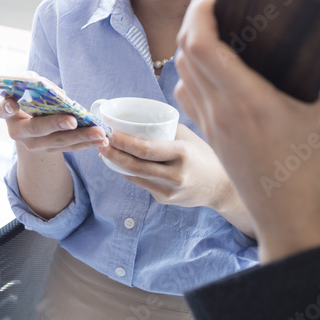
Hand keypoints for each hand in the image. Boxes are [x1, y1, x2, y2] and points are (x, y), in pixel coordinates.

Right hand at [0, 96, 109, 152]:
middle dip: (56, 124)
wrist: (30, 126)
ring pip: (58, 142)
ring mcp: (34, 145)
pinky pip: (69, 148)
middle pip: (37, 129)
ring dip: (81, 137)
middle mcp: (18, 132)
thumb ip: (39, 85)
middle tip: (72, 121)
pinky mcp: (51, 151)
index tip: (12, 103)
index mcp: (9, 113)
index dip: (6, 106)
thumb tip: (59, 94)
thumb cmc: (30, 99)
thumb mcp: (30, 89)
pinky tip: (101, 139)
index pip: (3, 110)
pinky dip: (86, 143)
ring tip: (99, 133)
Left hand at [98, 124, 229, 207]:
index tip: (109, 132)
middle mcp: (175, 175)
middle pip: (135, 165)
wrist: (219, 187)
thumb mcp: (187, 137)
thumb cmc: (202, 154)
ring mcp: (169, 191)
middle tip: (99, 141)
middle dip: (112, 153)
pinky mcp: (165, 200)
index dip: (124, 142)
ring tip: (104, 150)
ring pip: (135, 176)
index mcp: (182, 154)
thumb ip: (164, 130)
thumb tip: (133, 120)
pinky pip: (141, 183)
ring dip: (116, 164)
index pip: (146, 149)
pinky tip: (119, 163)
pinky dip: (128, 172)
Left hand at [174, 0, 319, 262]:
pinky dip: (191, 64)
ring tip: (214, 13)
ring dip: (191, 34)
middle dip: (195, 9)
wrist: (293, 226)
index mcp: (247, 100)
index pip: (202, 40)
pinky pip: (187, 90)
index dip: (202, 5)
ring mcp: (211, 123)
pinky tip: (213, 58)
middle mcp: (220, 109)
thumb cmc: (317, 176)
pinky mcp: (210, 134)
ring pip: (182, 67)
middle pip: (186, 47)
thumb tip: (318, 32)